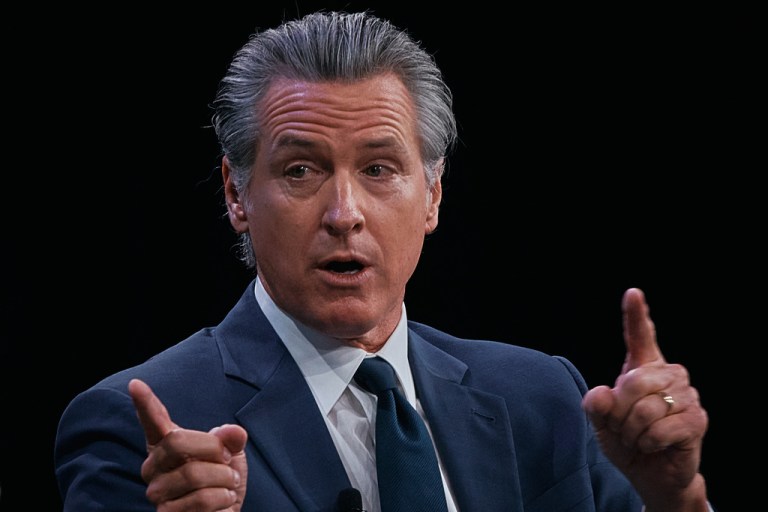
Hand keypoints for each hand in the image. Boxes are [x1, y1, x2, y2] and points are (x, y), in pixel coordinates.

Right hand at [128, 379, 248, 511]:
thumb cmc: (221, 481)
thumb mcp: (232, 454)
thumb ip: (231, 439)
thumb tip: (233, 432)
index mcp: (167, 445)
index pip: (153, 420)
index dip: (145, 403)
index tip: (136, 383)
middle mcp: (154, 467)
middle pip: (177, 443)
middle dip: (213, 449)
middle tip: (227, 460)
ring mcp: (157, 493)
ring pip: (194, 475)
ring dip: (224, 479)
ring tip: (226, 485)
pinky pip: (201, 500)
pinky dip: (223, 498)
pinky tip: (222, 501)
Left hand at [582, 288, 708, 511]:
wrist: (650, 473)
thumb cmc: (626, 441)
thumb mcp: (601, 423)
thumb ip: (595, 406)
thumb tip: (602, 394)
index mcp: (643, 368)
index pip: (640, 336)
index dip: (636, 315)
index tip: (633, 293)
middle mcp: (669, 375)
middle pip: (632, 382)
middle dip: (618, 412)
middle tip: (622, 427)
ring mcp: (687, 395)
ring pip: (645, 409)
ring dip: (632, 431)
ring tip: (639, 437)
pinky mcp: (697, 420)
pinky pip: (660, 428)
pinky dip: (647, 442)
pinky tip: (653, 445)